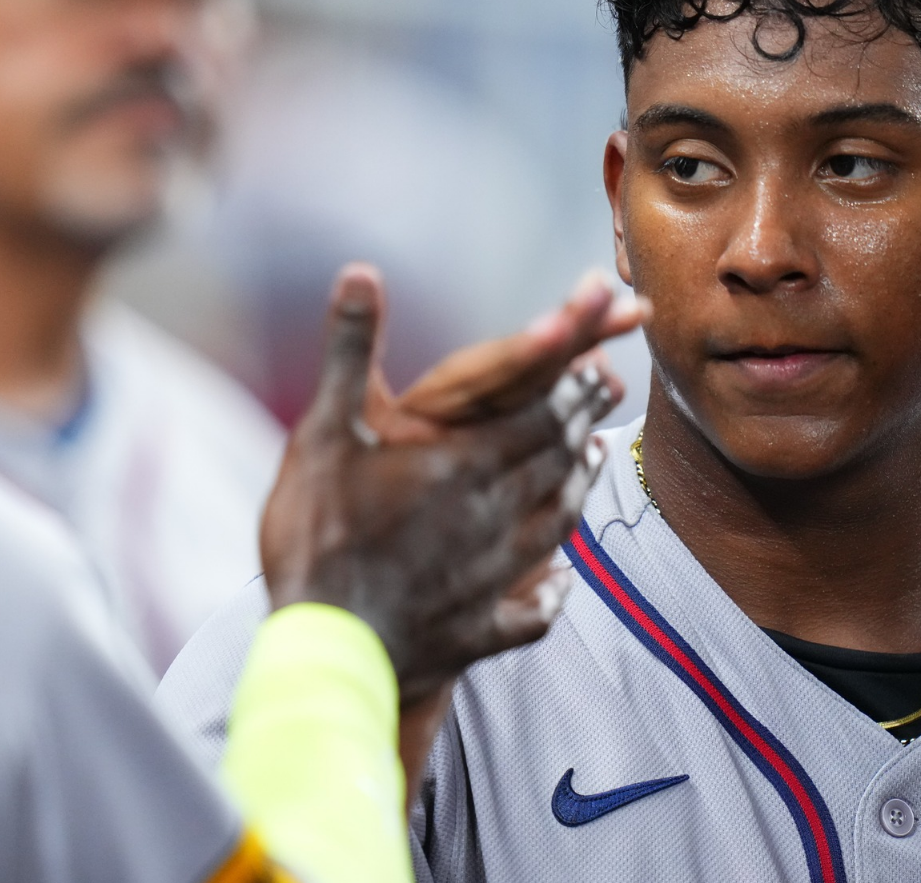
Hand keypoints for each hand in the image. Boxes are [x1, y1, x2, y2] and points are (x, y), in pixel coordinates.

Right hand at [260, 265, 628, 705]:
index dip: (571, 384)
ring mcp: (493, 579)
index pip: (539, 414)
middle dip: (581, 421)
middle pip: (556, 462)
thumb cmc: (317, 535)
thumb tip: (360, 272)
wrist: (326, 649)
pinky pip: (532, 611)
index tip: (597, 359)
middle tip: (602, 393)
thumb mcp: (322, 431)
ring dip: (578, 486)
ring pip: (557, 526)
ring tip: (591, 460)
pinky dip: (552, 592)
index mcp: (464, 465)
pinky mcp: (479, 631)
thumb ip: (348, 350)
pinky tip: (560, 583)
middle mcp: (494, 518)